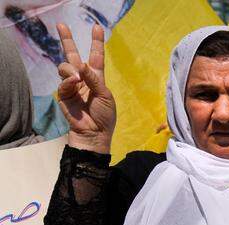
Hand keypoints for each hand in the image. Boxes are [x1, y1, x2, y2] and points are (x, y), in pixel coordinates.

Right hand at [56, 23, 115, 153]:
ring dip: (71, 69)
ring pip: (65, 66)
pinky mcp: (64, 93)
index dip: (96, 42)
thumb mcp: (105, 95)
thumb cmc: (104, 116)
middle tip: (61, 25)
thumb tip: (81, 64)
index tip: (97, 27)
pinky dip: (69, 81)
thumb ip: (94, 79)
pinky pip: (63, 82)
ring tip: (78, 78)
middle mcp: (83, 79)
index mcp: (97, 78)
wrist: (95, 133)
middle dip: (67, 40)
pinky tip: (74, 83)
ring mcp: (72, 85)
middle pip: (73, 55)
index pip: (96, 56)